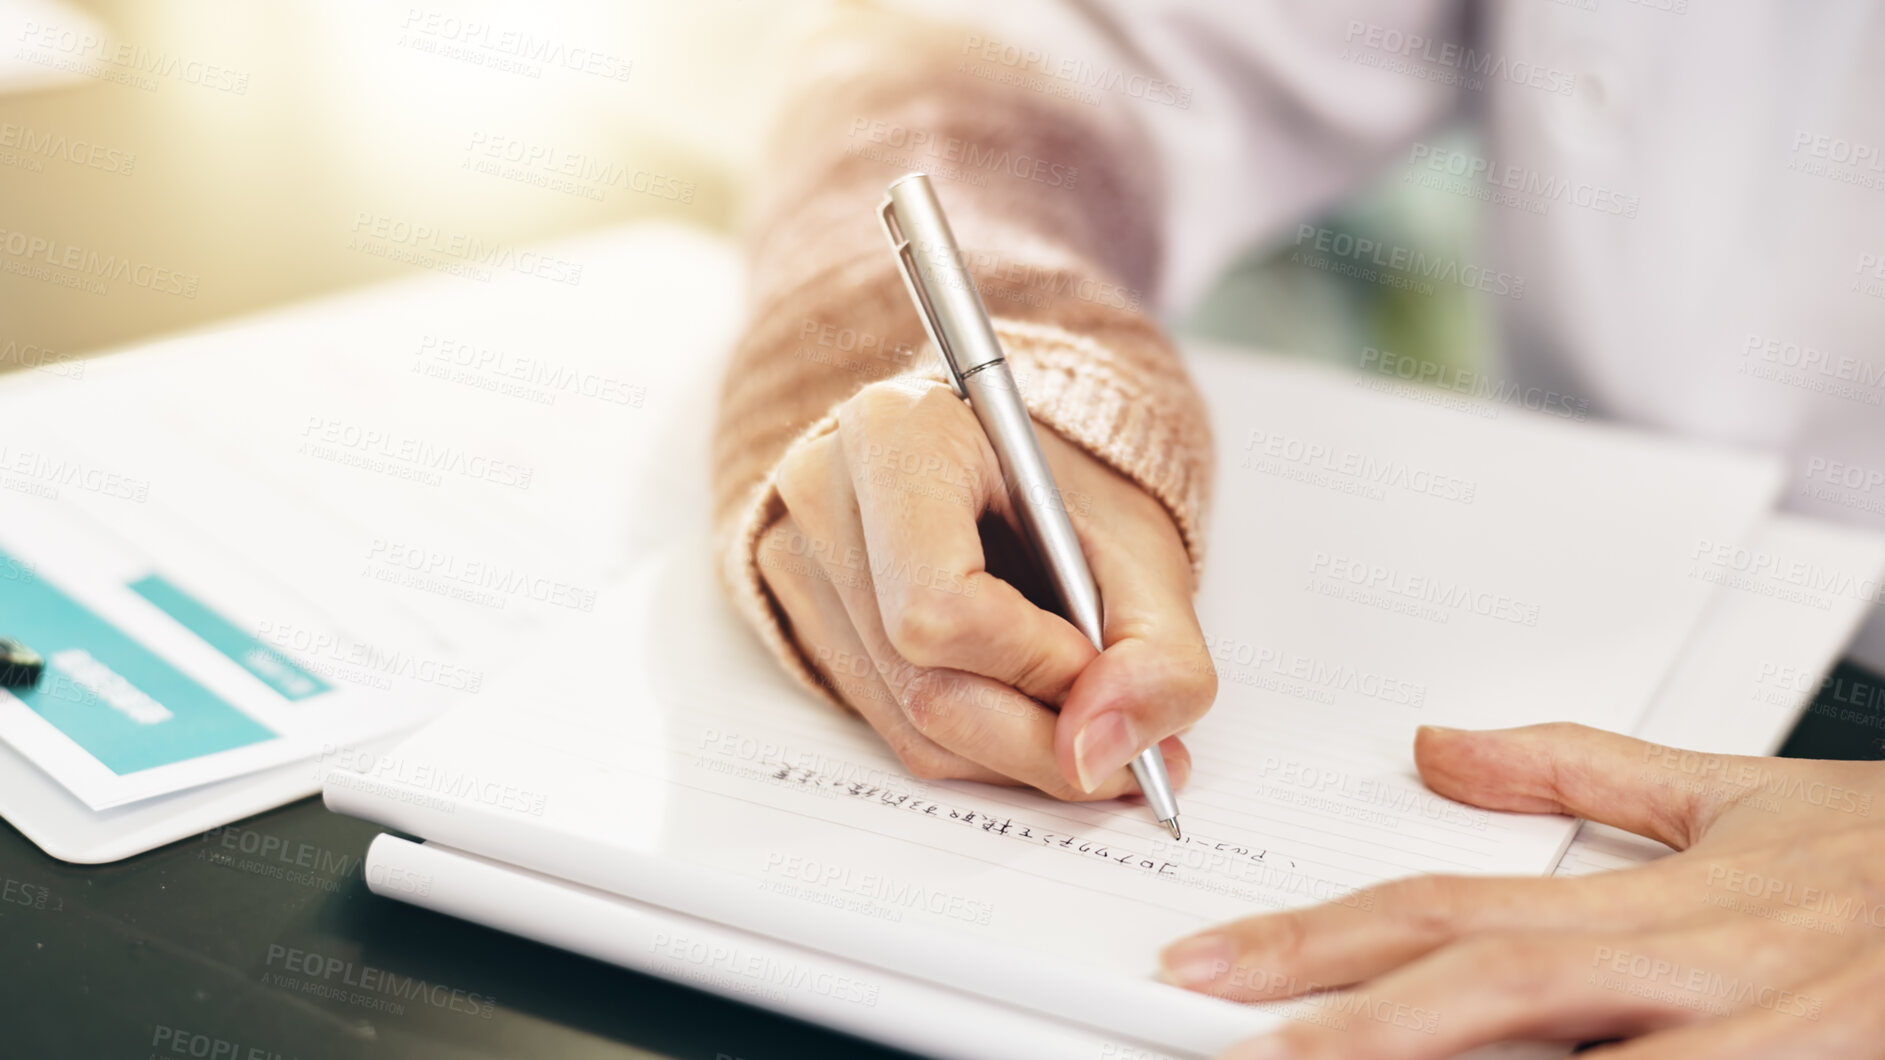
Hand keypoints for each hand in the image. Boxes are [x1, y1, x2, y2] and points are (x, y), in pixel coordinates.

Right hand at [757, 376, 1213, 799]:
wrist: (1018, 470)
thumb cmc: (1072, 492)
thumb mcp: (1146, 554)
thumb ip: (1159, 657)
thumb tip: (1099, 755)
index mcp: (900, 436)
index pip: (938, 603)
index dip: (1034, 663)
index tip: (1100, 666)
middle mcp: (827, 495)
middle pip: (925, 683)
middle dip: (1043, 738)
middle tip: (1130, 755)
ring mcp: (801, 564)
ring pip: (913, 727)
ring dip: (1020, 755)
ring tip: (1093, 733)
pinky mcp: (806, 624)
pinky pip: (896, 731)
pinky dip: (982, 748)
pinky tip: (1034, 718)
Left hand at [1159, 722, 1884, 1057]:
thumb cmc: (1881, 859)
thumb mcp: (1731, 796)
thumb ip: (1572, 771)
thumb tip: (1433, 747)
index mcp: (1652, 899)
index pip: (1446, 910)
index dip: (1318, 938)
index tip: (1212, 961)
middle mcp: (1693, 970)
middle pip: (1489, 990)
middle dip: (1348, 1026)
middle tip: (1231, 1045)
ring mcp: (1756, 1039)